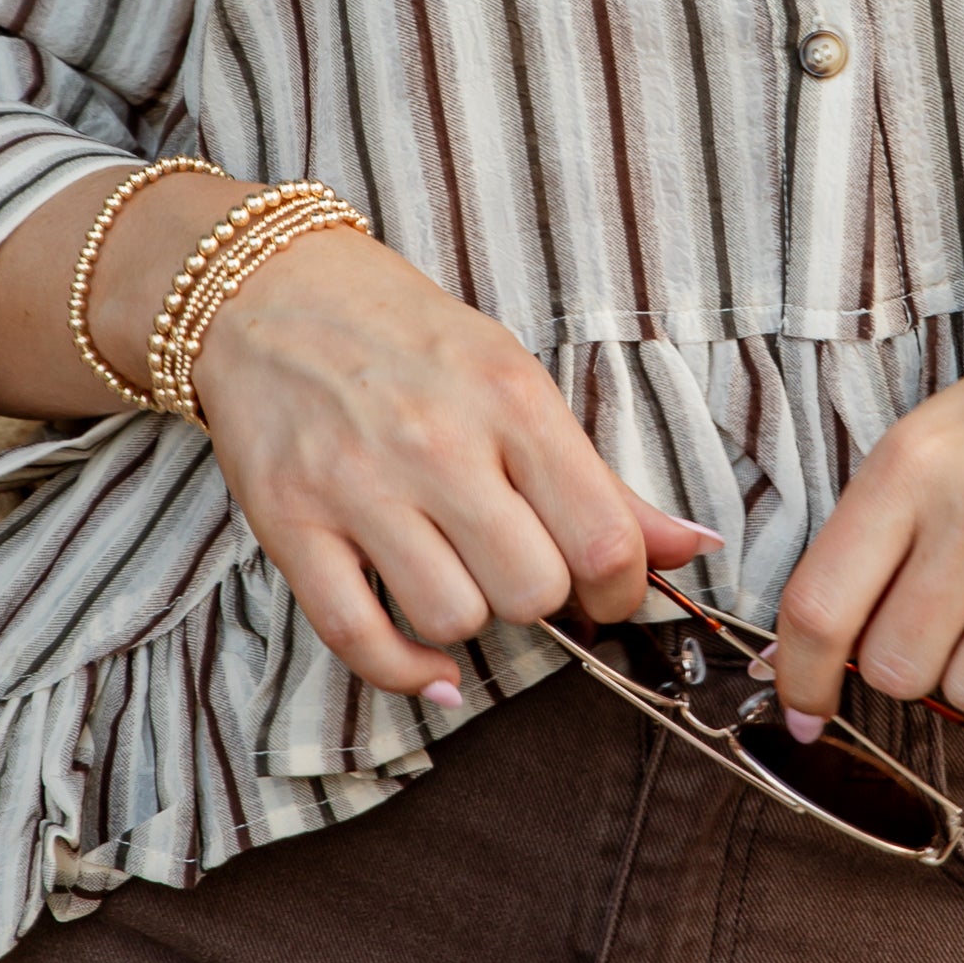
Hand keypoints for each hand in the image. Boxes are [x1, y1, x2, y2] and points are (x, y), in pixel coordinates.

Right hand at [192, 226, 709, 700]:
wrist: (269, 290)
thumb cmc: (407, 337)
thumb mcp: (515, 377)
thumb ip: (602, 477)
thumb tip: (693, 548)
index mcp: (510, 398)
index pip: (602, 540)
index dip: (620, 591)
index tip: (605, 590)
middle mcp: (437, 442)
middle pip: (532, 591)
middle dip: (539, 599)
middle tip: (519, 568)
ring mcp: (357, 485)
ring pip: (453, 617)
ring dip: (468, 619)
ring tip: (458, 577)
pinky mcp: (291, 524)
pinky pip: (358, 637)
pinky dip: (405, 672)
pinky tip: (429, 663)